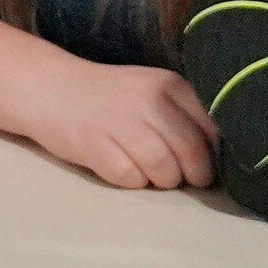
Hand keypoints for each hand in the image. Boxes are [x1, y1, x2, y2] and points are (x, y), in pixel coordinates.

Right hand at [16, 60, 218, 188]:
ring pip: (165, 171)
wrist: (49, 89)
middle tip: (180, 178)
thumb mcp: (150, 92)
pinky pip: (131, 180)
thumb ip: (183, 115)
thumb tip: (217, 157)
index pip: (212, 130)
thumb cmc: (108, 97)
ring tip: (148, 172)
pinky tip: (120, 167)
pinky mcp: (96, 147)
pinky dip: (130, 181)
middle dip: (191, 175)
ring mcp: (121, 124)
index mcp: (169, 85)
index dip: (212, 156)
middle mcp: (149, 101)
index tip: (201, 164)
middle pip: (191, 155)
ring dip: (161, 181)